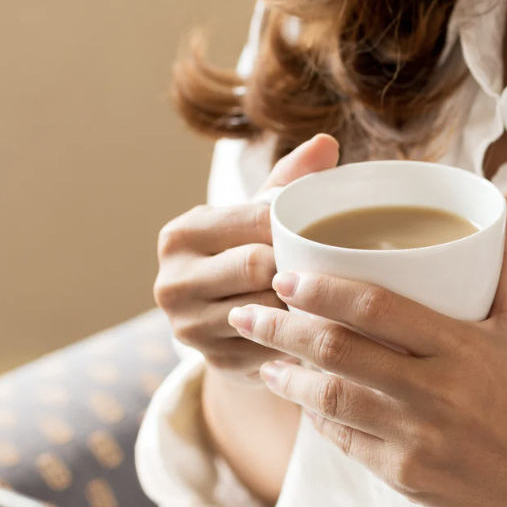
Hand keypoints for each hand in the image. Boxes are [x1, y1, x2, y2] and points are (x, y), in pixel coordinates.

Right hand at [153, 134, 338, 381]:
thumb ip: (288, 180)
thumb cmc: (247, 256)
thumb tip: (326, 143)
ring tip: (331, 294)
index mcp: (180, 235)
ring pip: (267, 309)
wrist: (226, 328)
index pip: (251, 221)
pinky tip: (320, 327)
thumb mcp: (257, 217)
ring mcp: (189, 327)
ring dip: (301, 304)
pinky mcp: (215, 363)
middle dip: (296, 266)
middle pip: (255, 266)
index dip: (295, 225)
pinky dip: (299, 336)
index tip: (328, 227)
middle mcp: (173, 281)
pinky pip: (273, 345)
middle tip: (334, 263)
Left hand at [227, 191, 506, 506]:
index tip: (285, 275)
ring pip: (329, 399)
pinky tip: (299, 401)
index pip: (376, 306)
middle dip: (281, 328)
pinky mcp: (404, 476)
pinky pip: (343, 440)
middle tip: (247, 310)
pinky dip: (315, 417)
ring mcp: (416, 437)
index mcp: (461, 346)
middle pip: (337, 350)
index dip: (322, 289)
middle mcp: (435, 390)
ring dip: (285, 376)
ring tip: (261, 357)